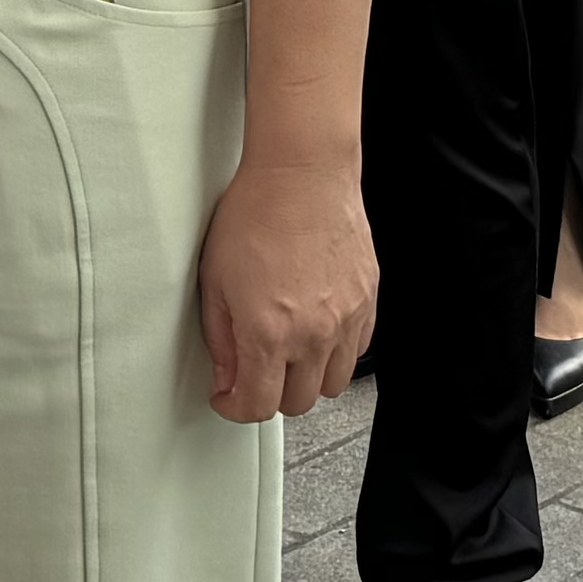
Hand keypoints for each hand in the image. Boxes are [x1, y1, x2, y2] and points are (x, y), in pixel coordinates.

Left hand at [194, 149, 373, 422]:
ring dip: (307, 379)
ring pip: (331, 385)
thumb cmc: (256, 213)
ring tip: (287, 354)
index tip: (228, 397)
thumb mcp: (214, 279)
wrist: (302, 172)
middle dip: (270, 395)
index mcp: (268, 333)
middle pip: (297, 404)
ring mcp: (346, 319)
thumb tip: (227, 374)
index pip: (257, 406)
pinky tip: (316, 330)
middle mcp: (313, 334)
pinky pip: (357, 350)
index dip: (235, 408)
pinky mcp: (367, 300)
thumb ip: (221, 338)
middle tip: (254, 372)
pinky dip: (336, 352)